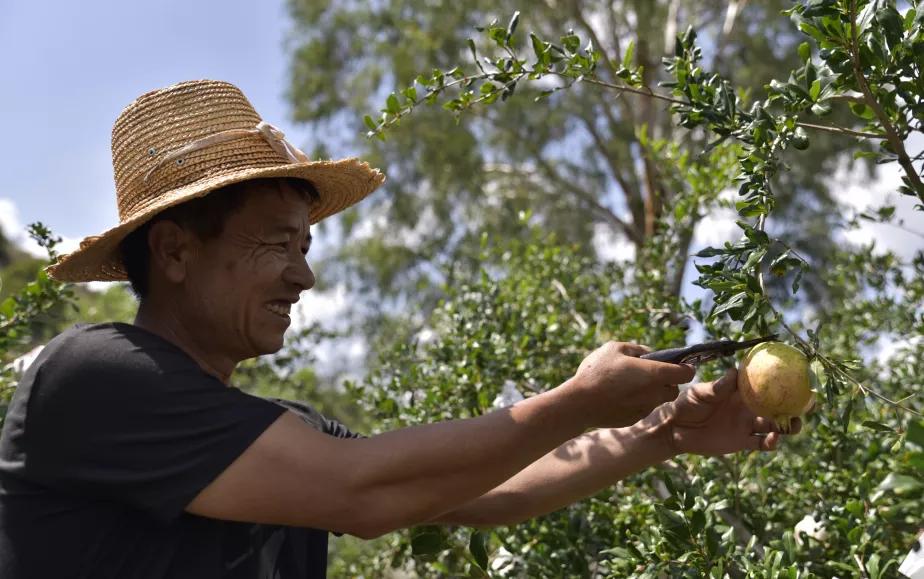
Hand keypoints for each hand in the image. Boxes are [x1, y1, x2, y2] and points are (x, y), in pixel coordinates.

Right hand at [570, 341, 695, 427]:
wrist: (579, 403)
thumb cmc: (597, 372)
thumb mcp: (614, 349)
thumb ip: (636, 349)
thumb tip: (647, 353)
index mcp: (654, 373)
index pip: (686, 373)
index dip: (685, 367)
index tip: (679, 364)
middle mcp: (655, 393)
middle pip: (674, 389)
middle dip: (668, 382)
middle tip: (650, 374)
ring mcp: (645, 408)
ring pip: (658, 400)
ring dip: (652, 392)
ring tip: (631, 385)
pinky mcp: (635, 418)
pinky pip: (644, 408)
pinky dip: (638, 402)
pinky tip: (620, 396)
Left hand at [643, 368, 802, 455]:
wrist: (675, 428)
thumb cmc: (687, 403)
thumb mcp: (701, 392)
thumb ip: (719, 386)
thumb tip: (736, 372)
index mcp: (741, 392)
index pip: (765, 384)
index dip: (783, 382)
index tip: (799, 377)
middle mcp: (748, 407)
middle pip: (778, 406)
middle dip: (795, 406)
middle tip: (808, 404)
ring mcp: (747, 425)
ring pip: (775, 426)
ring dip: (787, 426)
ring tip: (794, 425)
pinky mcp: (742, 442)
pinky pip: (762, 444)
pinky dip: (771, 443)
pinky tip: (773, 440)